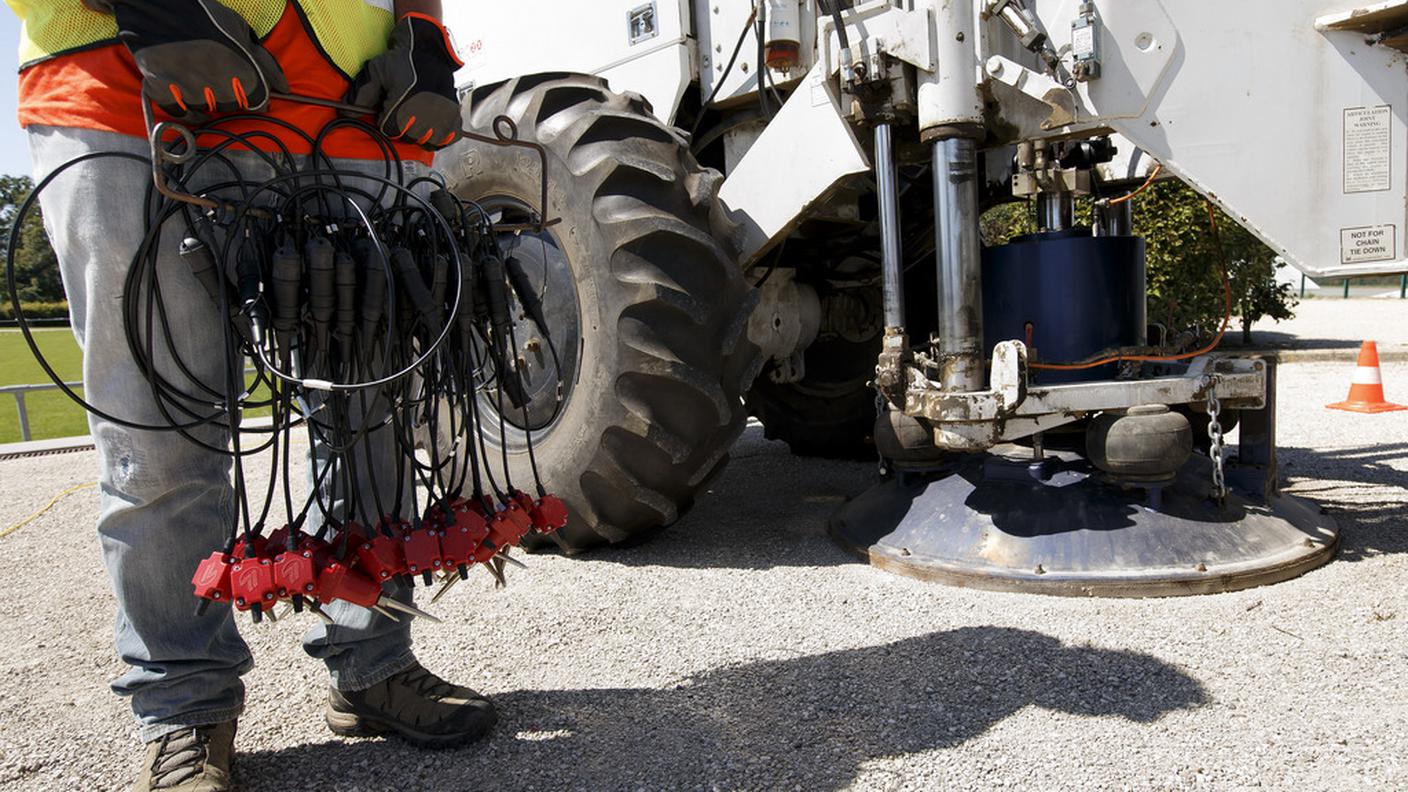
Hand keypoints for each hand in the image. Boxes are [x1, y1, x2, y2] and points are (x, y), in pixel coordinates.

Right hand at [103, 0, 287, 119]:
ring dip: (208, 100)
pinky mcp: (161, 90)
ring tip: (200, 78)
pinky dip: (186, 109)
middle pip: (232, 106)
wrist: (157, 5)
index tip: (251, 93)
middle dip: (231, 96)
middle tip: (220, 77)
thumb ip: (263, 61)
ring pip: (207, 110)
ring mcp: (188, 90)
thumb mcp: (239, 30)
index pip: (258, 101)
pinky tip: (186, 95)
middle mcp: (217, 85)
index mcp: (239, 70)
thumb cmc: (203, 14)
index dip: (256, 97)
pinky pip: (181, 113)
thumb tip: (282, 87)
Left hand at [348, 13, 463, 149]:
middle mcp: (426, 110)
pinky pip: (447, 140)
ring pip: (427, 142)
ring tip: (415, 118)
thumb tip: (346, 115)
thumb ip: (361, 94)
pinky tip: (432, 126)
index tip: (387, 109)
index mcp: (406, 100)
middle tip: (402, 111)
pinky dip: (440, 137)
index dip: (385, 121)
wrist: (427, 51)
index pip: (391, 131)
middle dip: (401, 128)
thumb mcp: (375, 71)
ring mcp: (443, 115)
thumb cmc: (400, 62)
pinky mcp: (455, 116)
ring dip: (419, 134)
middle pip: (408, 138)